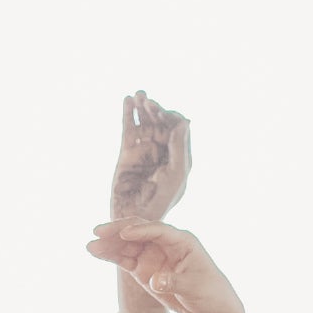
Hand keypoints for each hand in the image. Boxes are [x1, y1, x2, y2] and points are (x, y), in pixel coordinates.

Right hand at [84, 221, 244, 312]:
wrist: (210, 309)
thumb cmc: (210, 292)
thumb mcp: (194, 287)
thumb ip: (173, 281)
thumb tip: (154, 280)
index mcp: (182, 241)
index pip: (158, 230)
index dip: (141, 230)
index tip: (124, 234)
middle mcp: (166, 244)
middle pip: (138, 232)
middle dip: (118, 231)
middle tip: (98, 232)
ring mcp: (153, 256)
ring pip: (127, 246)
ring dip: (109, 244)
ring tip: (90, 246)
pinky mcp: (145, 269)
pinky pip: (124, 259)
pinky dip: (111, 256)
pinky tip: (97, 253)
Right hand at [108, 92, 191, 223]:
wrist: (133, 219)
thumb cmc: (160, 203)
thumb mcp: (176, 176)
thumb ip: (180, 149)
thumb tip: (184, 122)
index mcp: (180, 156)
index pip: (179, 128)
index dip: (172, 117)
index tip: (165, 114)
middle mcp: (163, 151)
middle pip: (161, 122)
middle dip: (156, 110)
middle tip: (149, 101)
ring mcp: (145, 151)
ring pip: (145, 123)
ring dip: (143, 107)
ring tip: (138, 94)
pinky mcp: (127, 154)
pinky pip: (129, 130)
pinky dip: (128, 115)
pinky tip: (127, 100)